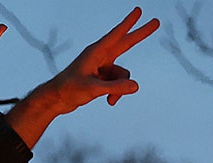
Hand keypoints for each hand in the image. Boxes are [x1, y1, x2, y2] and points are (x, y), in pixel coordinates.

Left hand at [6, 8, 159, 147]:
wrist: (56, 99)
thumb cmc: (69, 90)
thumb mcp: (93, 89)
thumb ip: (115, 88)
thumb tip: (136, 86)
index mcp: (96, 52)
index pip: (116, 35)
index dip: (129, 23)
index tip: (138, 10)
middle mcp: (100, 56)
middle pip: (126, 43)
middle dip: (141, 34)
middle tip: (157, 22)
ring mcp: (102, 67)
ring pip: (123, 75)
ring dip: (120, 89)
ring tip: (109, 99)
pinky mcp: (101, 77)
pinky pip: (118, 84)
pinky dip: (116, 93)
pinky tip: (109, 102)